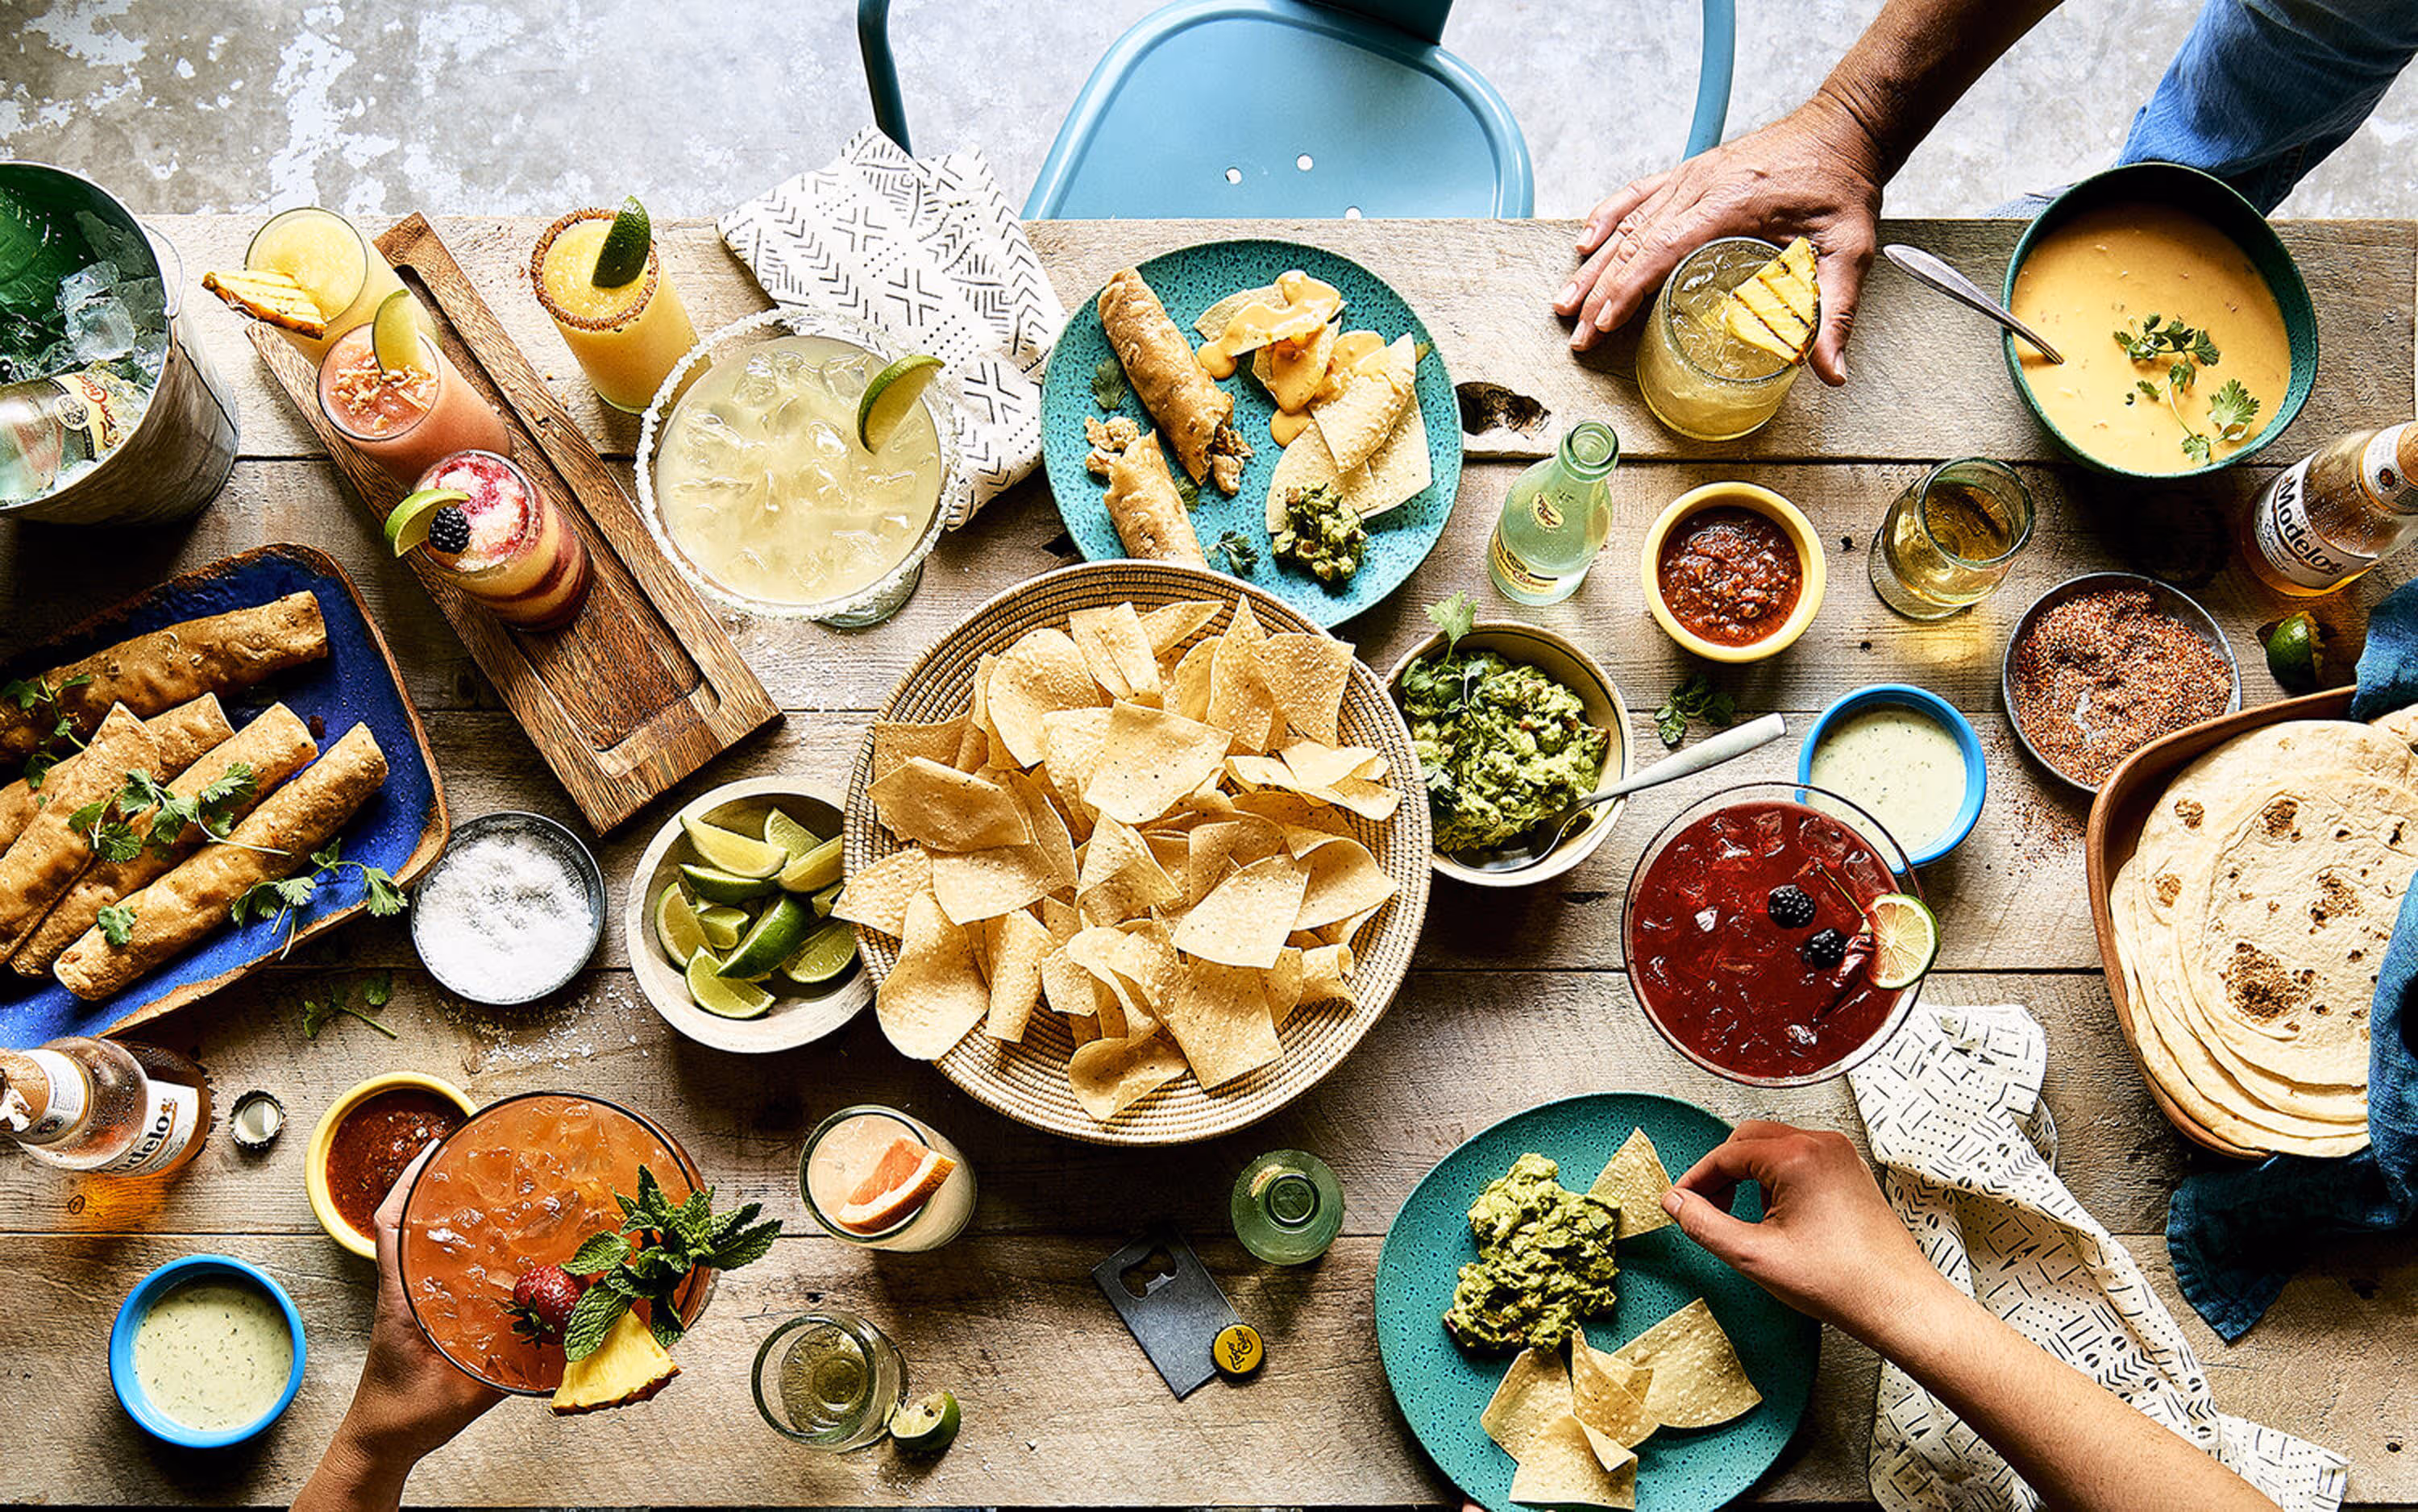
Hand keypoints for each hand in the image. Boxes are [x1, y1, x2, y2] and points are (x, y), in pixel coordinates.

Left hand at [344, 1143, 502, 1461]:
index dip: (410, 1182)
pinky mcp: (419, 1317)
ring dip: (445, 1217)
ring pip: (420, 1246)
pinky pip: (431, 1271)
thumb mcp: (464, 1393)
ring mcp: (407, 1302)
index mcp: (401, 1298)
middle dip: (436, 1187)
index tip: (437, 1147)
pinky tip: (493, 1247)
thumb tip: (566, 1344)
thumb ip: (511, 1369)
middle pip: (408, 1224)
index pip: (393, 1226)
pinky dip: (455, 1250)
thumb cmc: (407, 1417)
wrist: (379, 1444)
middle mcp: (401, 1291)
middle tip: (479, 1160)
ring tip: (490, 1192)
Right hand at [1553, 94, 1885, 382]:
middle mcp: (1701, 186)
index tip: (1604, 323)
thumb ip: (1835, 311)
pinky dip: (1607, 216)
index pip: (1662, 250)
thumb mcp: (1848, 251)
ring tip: (1565, 301)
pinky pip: (1637, 194)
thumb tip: (1831, 372)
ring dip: (1594, 265)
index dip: (1628, 289)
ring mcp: (1691, 177)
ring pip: (1628, 222)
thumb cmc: (1842, 184)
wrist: (1844, 128)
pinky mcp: (1691, 173)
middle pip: (1634, 242)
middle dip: (1599, 292)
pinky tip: (1587, 241)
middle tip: (1577, 334)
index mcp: (1731, 203)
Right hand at [1658, 1120, 1947, 1343]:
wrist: (1897, 1301)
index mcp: (1797, 1156)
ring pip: (1775, 1146)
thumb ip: (1703, 1225)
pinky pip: (1801, 1158)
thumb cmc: (1839, 1282)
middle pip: (1749, 1140)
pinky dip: (1777, 1178)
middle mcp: (1822, 1144)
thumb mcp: (1754, 1257)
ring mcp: (1841, 1155)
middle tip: (1706, 1208)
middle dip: (1722, 1172)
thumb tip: (1676, 1203)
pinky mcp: (1851, 1171)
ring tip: (1743, 1217)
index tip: (1681, 1202)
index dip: (1696, 1179)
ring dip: (1749, 1174)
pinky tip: (1777, 1216)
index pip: (1727, 1153)